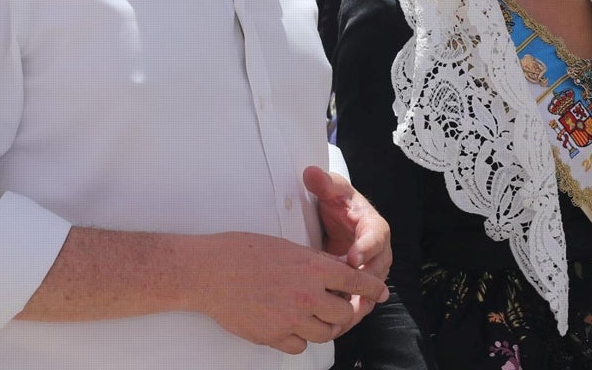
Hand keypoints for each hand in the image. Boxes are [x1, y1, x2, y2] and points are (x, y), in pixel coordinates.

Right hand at [194, 231, 388, 354]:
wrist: (209, 272)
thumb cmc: (242, 252)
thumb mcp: (286, 247)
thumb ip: (314, 262)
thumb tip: (334, 269)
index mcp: (312, 268)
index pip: (356, 281)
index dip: (373, 288)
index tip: (381, 292)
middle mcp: (307, 296)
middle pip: (344, 313)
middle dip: (346, 309)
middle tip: (341, 304)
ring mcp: (290, 319)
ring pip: (325, 333)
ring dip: (325, 324)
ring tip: (316, 315)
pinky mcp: (273, 336)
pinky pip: (300, 345)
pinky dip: (300, 337)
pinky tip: (292, 325)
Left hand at [303, 166, 391, 333]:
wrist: (338, 218)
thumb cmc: (337, 202)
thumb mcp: (331, 190)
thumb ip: (323, 183)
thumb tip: (312, 174)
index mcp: (374, 226)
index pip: (376, 237)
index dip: (366, 248)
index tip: (352, 258)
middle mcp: (379, 251)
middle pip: (377, 271)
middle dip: (362, 285)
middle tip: (346, 296)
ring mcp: (372, 271)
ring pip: (370, 292)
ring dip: (356, 306)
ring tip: (340, 319)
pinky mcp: (361, 286)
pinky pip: (359, 303)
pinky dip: (348, 315)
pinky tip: (332, 326)